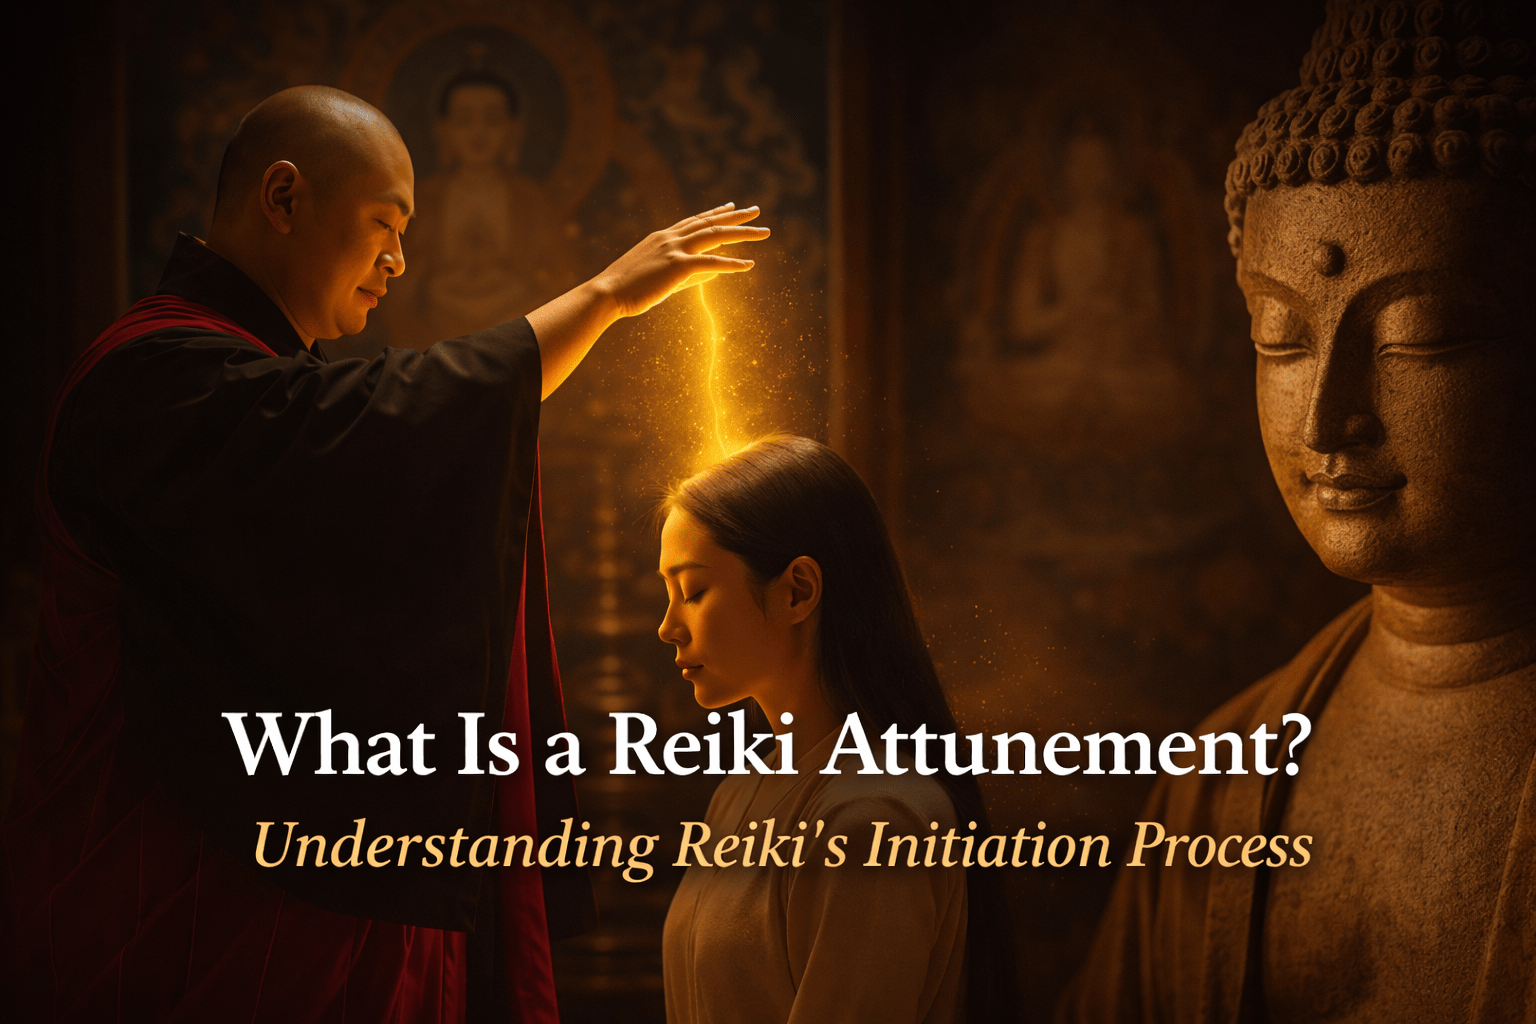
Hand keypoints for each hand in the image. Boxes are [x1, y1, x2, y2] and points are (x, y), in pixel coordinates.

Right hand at [593, 204, 768, 317]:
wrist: (606, 294)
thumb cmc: (628, 290)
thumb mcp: (660, 278)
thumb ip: (687, 273)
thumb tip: (712, 272)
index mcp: (662, 237)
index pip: (695, 220)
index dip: (716, 212)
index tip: (732, 206)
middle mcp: (670, 237)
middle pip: (710, 222)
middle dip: (736, 216)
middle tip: (757, 210)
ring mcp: (674, 249)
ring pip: (716, 236)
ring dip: (743, 233)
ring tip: (764, 233)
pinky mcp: (677, 266)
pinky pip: (712, 262)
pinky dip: (733, 263)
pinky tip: (750, 265)